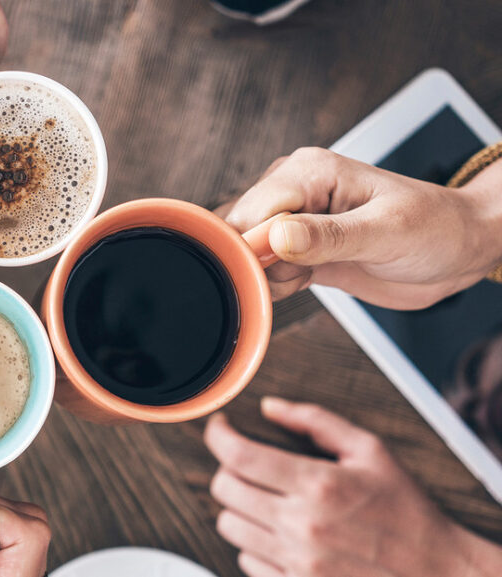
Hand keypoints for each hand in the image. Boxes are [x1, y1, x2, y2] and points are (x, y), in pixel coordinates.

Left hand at [204, 397, 501, 576]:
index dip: (218, 435)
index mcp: (319, 484)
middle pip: (224, 488)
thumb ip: (316, 421)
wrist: (436, 574)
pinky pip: (244, 561)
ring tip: (267, 501)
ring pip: (228, 525)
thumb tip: (271, 407)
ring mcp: (296, 561)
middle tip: (248, 465)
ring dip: (239, 508)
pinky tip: (278, 534)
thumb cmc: (406, 512)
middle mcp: (301, 524)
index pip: (238, 455)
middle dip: (228, 470)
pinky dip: (253, 544)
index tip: (220, 428)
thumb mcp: (371, 452)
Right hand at [221, 147, 501, 308]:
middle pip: (239, 231)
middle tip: (301, 275)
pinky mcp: (296, 248)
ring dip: (266, 277)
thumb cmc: (436, 230)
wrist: (458, 251)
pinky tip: (304, 281)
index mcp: (311, 171)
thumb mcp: (387, 232)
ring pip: (245, 253)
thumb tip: (277, 238)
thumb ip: (329, 237)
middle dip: (258, 264)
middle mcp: (294, 190)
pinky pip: (262, 268)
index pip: (254, 209)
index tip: (279, 271)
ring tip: (308, 276)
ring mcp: (292, 220)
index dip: (255, 246)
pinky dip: (273, 285)